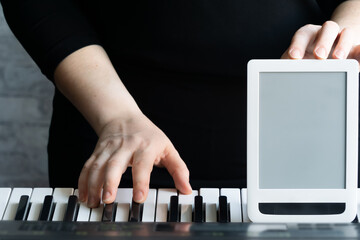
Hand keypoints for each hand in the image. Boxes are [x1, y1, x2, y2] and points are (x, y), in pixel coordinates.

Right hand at [77, 112, 191, 206]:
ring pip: (98, 166)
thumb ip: (178, 169)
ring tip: (94, 202)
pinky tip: (84, 195)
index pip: (142, 164)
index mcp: (146, 146)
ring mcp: (109, 148)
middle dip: (109, 182)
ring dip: (93, 184)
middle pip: (115, 164)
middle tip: (108, 200)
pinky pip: (88, 166)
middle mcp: (126, 146)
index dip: (140, 181)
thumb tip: (187, 189)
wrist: (123, 116)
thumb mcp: (168, 148)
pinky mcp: (97, 152)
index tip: (138, 198)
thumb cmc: (149, 135)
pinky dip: (84, 181)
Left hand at [281, 21, 359, 62]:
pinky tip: (357, 62)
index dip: (298, 44)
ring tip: (338, 59)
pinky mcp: (354, 49)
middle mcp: (326, 34)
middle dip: (323, 42)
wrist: (324, 60)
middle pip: (327, 29)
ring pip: (346, 33)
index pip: (303, 34)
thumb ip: (291, 66)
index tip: (294, 56)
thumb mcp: (296, 62)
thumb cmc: (305, 60)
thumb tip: (283, 76)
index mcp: (308, 35)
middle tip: (319, 56)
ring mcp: (342, 39)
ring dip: (342, 45)